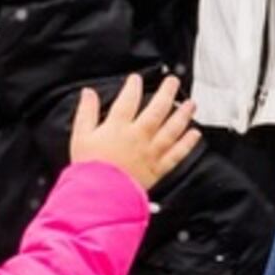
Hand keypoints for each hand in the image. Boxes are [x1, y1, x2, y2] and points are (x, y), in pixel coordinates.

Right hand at [67, 73, 200, 191]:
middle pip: (157, 110)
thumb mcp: (80, 136)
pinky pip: (177, 153)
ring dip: (183, 115)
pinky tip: (194, 134)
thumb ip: (86, 112)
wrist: (101, 196)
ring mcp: (151, 152)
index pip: (128, 100)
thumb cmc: (90, 169)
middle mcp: (138, 136)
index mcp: (118, 127)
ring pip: (171, 129)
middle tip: (173, 82)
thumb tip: (88, 93)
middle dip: (166, 93)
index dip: (133, 86)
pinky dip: (187, 143)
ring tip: (190, 104)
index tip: (136, 79)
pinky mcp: (158, 168)